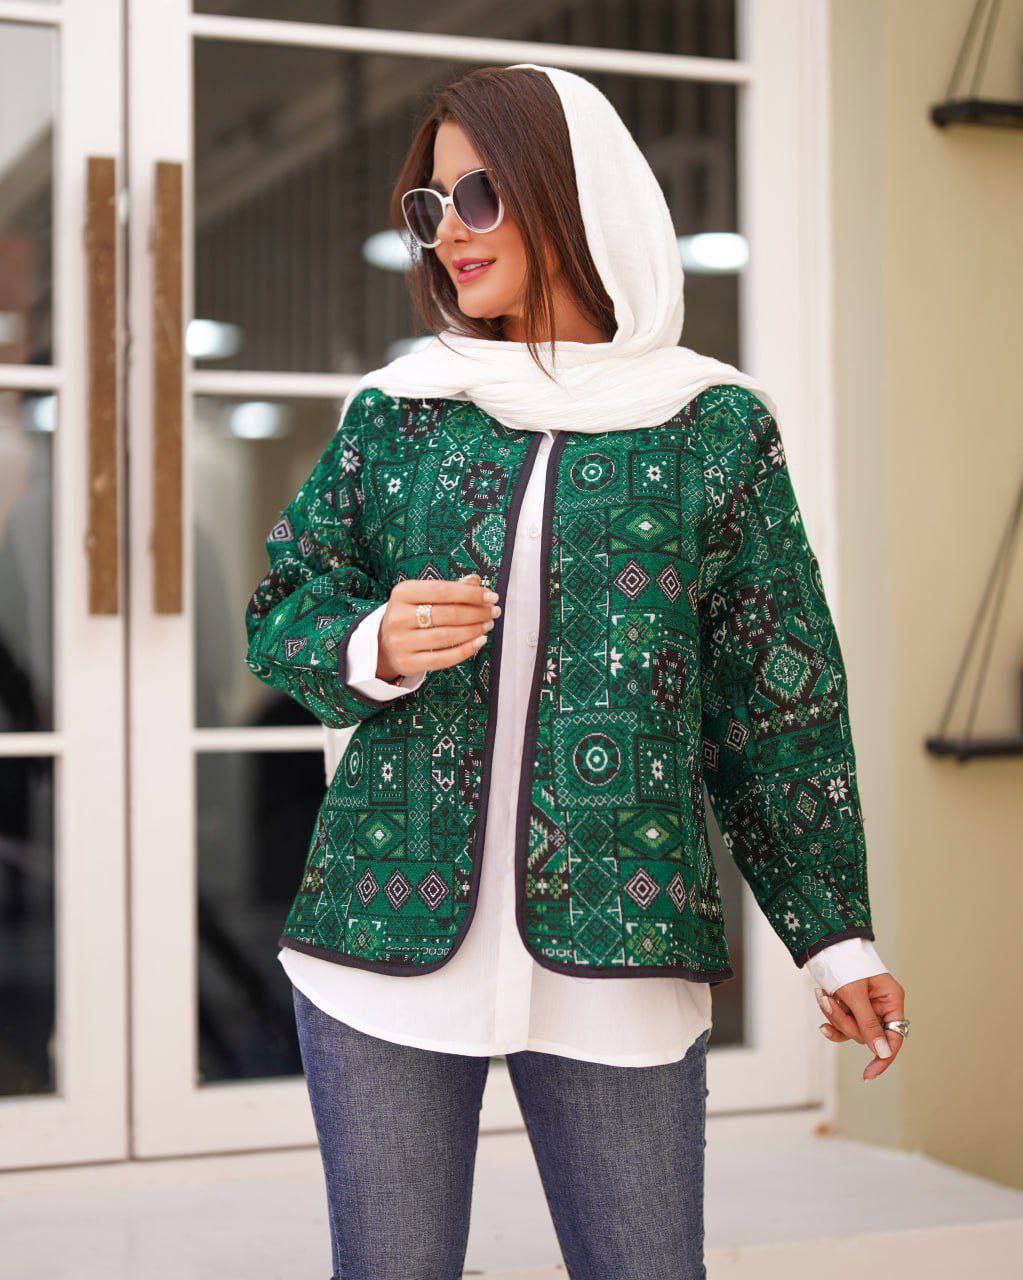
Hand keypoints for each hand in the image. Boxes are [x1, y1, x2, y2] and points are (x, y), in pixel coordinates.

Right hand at [377, 572, 500, 681]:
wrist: (383, 644)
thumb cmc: (410, 616)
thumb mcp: (422, 596)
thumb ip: (449, 589)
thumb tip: (475, 581)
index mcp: (403, 593)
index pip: (442, 590)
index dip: (470, 594)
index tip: (491, 596)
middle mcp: (399, 617)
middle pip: (447, 614)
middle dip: (476, 612)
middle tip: (493, 612)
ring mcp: (401, 641)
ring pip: (447, 636)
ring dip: (474, 630)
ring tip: (487, 625)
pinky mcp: (408, 662)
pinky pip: (443, 658)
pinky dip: (466, 650)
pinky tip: (479, 642)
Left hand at [814, 972, 906, 1081]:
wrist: (824, 943)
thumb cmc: (845, 963)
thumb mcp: (856, 995)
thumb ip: (869, 1025)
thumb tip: (883, 1053)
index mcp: (892, 1000)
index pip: (894, 1038)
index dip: (883, 1057)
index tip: (868, 1074)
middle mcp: (881, 1005)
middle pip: (867, 1035)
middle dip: (845, 1022)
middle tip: (829, 1002)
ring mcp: (865, 1006)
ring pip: (851, 1029)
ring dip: (834, 1016)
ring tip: (822, 995)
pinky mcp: (850, 1005)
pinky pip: (841, 1021)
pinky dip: (830, 1014)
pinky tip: (821, 1000)